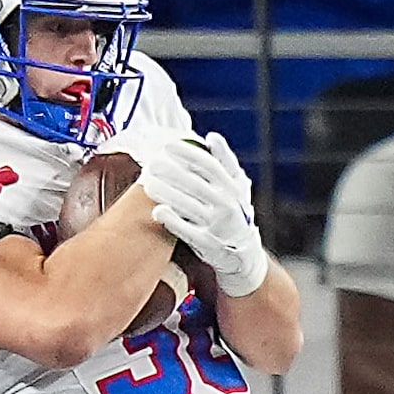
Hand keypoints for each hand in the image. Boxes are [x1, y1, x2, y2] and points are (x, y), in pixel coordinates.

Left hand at [141, 133, 268, 296]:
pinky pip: (188, 231)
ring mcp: (219, 226)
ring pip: (189, 206)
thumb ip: (226, 163)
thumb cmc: (236, 214)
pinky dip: (172, 221)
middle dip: (171, 172)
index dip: (188, 154)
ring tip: (148, 183)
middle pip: (196, 184)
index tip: (167, 146)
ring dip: (167, 193)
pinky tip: (157, 211)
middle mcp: (228, 206)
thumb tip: (212, 137)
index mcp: (234, 188)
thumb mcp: (239, 188)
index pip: (210, 165)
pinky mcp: (209, 245)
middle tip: (152, 163)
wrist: (245, 256)